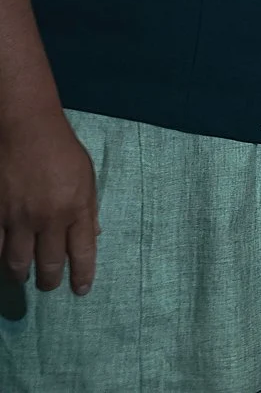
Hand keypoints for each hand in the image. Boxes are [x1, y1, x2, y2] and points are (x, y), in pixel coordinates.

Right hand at [0, 109, 96, 294]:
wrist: (25, 128)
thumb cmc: (61, 150)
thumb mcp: (87, 177)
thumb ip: (88, 208)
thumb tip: (93, 236)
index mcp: (76, 208)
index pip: (83, 252)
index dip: (82, 275)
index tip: (81, 290)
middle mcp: (47, 218)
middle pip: (48, 264)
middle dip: (49, 281)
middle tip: (48, 286)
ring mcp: (17, 218)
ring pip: (16, 262)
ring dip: (21, 274)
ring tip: (23, 277)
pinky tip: (1, 259)